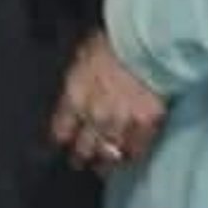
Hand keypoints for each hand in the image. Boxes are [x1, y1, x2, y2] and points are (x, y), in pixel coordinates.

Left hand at [51, 30, 166, 171]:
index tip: (62, 142)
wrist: (143, 42)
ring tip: (101, 169)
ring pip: (108, 153)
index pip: (61, 128)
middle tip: (78, 163)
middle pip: (83, 147)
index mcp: (75, 96)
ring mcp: (120, 123)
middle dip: (79, 156)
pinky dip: (131, 155)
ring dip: (103, 162)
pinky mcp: (146, 124)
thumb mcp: (83, 54)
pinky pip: (136, 149)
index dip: (61, 137)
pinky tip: (128, 158)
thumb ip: (80, 77)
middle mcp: (94, 115)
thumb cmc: (113, 39)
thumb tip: (79, 84)